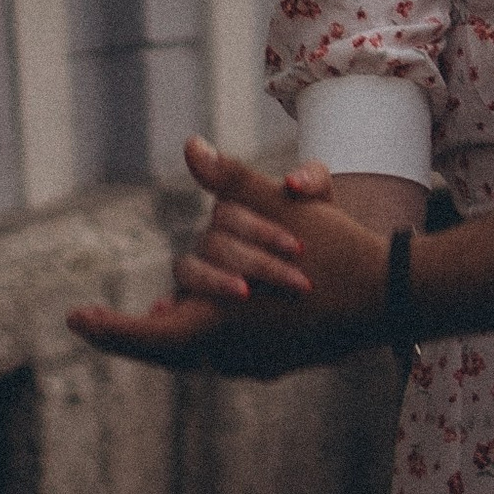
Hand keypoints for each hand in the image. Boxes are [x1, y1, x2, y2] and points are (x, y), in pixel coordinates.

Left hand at [67, 138, 395, 374]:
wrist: (390, 297)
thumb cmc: (331, 252)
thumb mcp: (277, 207)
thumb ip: (230, 181)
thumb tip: (192, 146)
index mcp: (218, 321)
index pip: (144, 337)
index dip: (107, 328)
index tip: (74, 319)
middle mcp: (231, 353)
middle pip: (168, 346)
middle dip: (142, 330)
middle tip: (105, 322)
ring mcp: (257, 364)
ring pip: (200, 349)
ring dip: (179, 330)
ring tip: (157, 317)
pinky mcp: (278, 364)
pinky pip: (229, 352)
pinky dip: (212, 333)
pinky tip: (210, 318)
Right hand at [173, 143, 331, 300]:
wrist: (327, 278)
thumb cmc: (322, 235)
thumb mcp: (320, 205)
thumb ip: (311, 181)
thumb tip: (291, 182)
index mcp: (236, 208)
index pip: (231, 213)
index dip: (261, 231)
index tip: (296, 248)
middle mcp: (214, 237)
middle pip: (216, 244)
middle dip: (257, 263)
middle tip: (296, 282)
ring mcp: (206, 269)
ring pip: (190, 271)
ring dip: (214, 282)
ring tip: (245, 293)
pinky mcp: (202, 304)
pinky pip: (177, 305)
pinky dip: (170, 309)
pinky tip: (166, 313)